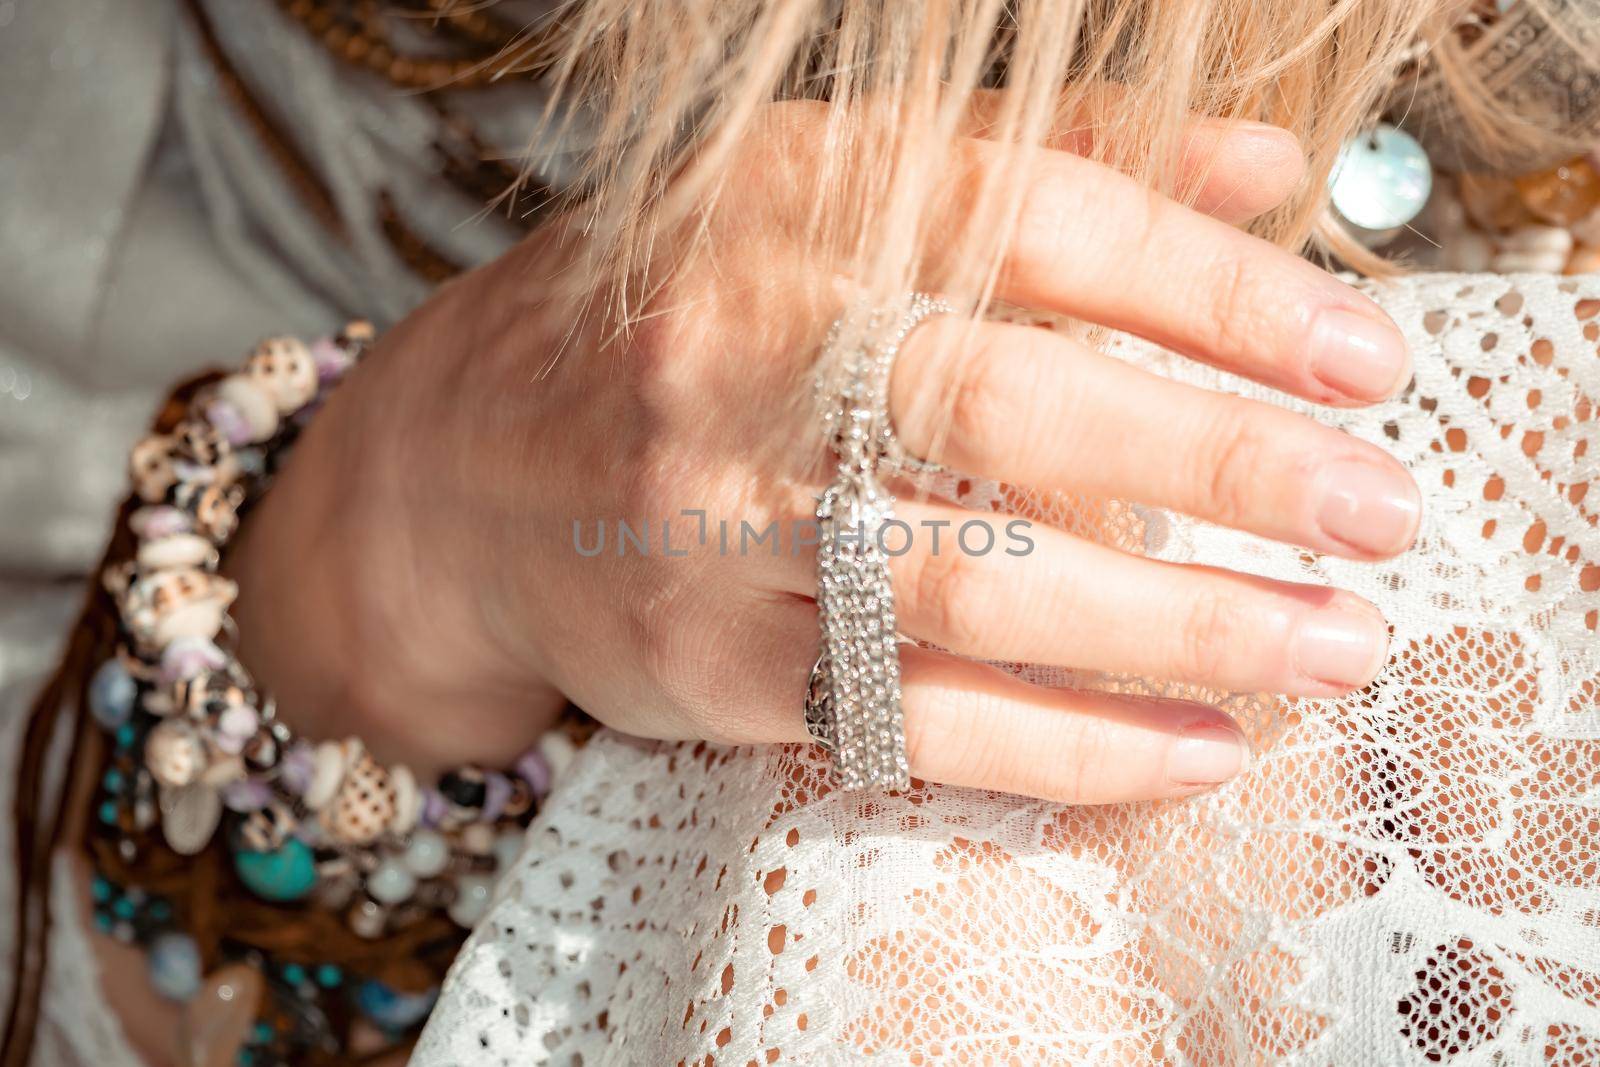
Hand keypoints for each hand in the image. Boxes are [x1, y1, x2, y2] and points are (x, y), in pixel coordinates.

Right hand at [227, 101, 1416, 801]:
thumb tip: (1262, 175)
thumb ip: (1043, 169)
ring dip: (1169, 625)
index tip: (1356, 355)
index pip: (1028, 222)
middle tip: (1373, 512)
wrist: (455, 469)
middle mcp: (736, 360)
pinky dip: (1063, 742)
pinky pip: (906, 716)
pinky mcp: (704, 663)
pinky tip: (1193, 748)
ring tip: (1327, 644)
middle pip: (1002, 406)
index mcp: (781, 211)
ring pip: (964, 585)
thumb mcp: (824, 202)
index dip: (1205, 286)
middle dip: (1213, 460)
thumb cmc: (673, 318)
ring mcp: (710, 524)